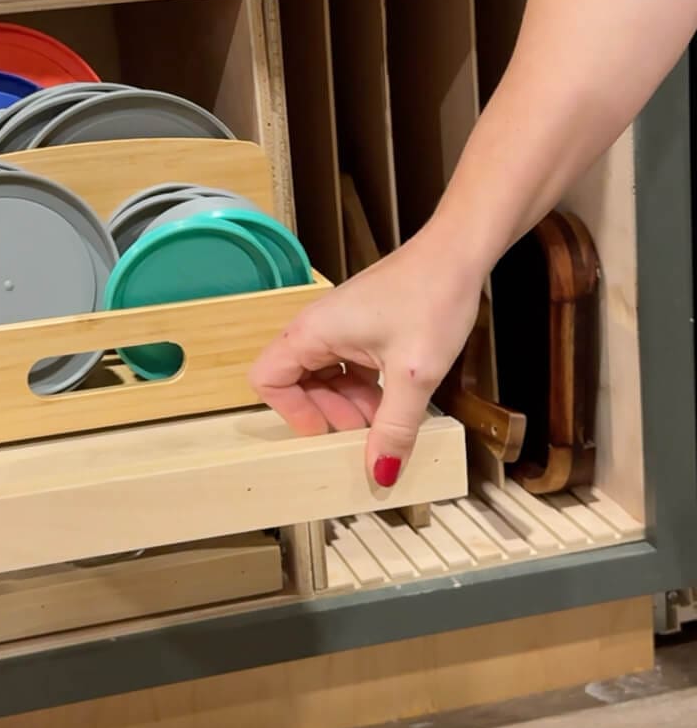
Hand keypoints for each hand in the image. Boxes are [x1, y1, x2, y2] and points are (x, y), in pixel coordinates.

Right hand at [250, 225, 482, 485]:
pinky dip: (365, 389)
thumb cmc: (432, 297)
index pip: (268, 380)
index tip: (329, 432)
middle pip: (297, 384)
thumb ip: (394, 428)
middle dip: (329, 414)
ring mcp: (340, 326)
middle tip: (367, 433)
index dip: (293, 413)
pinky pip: (348, 366)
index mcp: (312, 332)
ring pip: (326, 378)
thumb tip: (380, 473)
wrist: (460, 253)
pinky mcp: (362, 326)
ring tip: (387, 420)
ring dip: (350, 404)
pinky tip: (397, 400)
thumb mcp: (414, 374)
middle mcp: (318, 327)